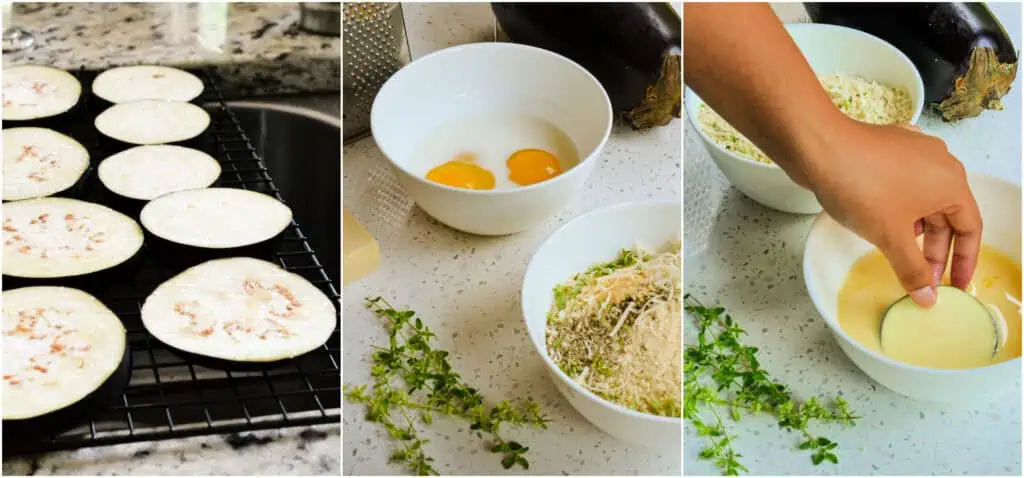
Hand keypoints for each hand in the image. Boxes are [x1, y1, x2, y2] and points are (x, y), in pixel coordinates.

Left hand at [802, 119, 982, 306]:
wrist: (819, 146)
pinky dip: (901, 208)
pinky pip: (905, 183)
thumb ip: (912, 269)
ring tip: (902, 254)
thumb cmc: (861, 186)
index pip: (970, 228)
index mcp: (952, 182)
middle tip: (923, 279)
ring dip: (918, 230)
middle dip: (936, 249)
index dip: (964, 260)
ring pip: (924, 199)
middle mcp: (939, 162)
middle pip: (947, 214)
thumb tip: (928, 296)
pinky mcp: (889, 148)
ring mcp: (913, 151)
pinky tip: (886, 222)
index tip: (957, 284)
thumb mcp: (890, 236)